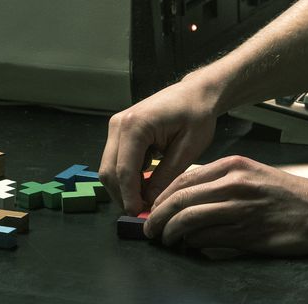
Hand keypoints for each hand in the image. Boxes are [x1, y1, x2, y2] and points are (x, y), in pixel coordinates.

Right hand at [99, 76, 220, 214]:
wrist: (197, 92)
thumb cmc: (198, 114)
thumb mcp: (189, 148)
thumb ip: (167, 175)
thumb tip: (149, 202)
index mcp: (135, 125)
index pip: (124, 170)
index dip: (130, 197)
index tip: (139, 215)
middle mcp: (118, 124)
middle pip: (109, 171)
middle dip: (123, 195)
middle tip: (143, 212)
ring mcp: (116, 126)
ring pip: (109, 168)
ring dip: (124, 187)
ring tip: (146, 199)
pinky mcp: (119, 131)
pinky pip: (116, 160)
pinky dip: (127, 175)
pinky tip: (146, 182)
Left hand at [144, 156, 307, 254]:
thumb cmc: (290, 196)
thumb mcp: (254, 176)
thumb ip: (222, 183)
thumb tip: (188, 199)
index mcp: (235, 166)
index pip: (183, 179)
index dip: (161, 197)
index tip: (152, 210)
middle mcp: (234, 183)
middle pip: (179, 198)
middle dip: (157, 217)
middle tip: (150, 230)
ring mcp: (240, 208)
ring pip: (188, 219)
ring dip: (169, 233)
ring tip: (165, 241)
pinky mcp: (246, 232)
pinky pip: (206, 238)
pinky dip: (191, 244)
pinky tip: (190, 247)